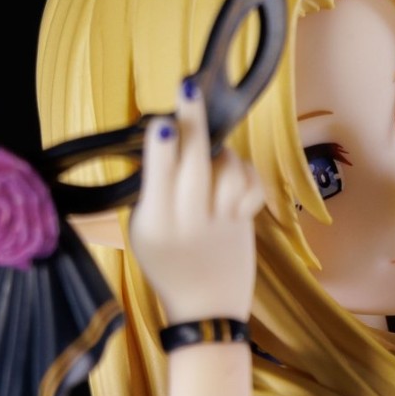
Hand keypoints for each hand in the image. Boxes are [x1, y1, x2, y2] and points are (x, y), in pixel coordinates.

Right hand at [128, 77, 266, 323]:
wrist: (205, 310)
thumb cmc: (168, 263)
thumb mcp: (144, 231)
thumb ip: (152, 190)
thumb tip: (163, 137)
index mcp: (153, 222)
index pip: (157, 176)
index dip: (162, 147)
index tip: (165, 122)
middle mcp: (187, 220)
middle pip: (193, 161)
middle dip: (193, 120)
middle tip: (189, 85)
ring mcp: (220, 221)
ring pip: (226, 168)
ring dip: (221, 152)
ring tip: (210, 156)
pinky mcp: (244, 223)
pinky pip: (250, 182)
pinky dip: (244, 171)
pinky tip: (233, 176)